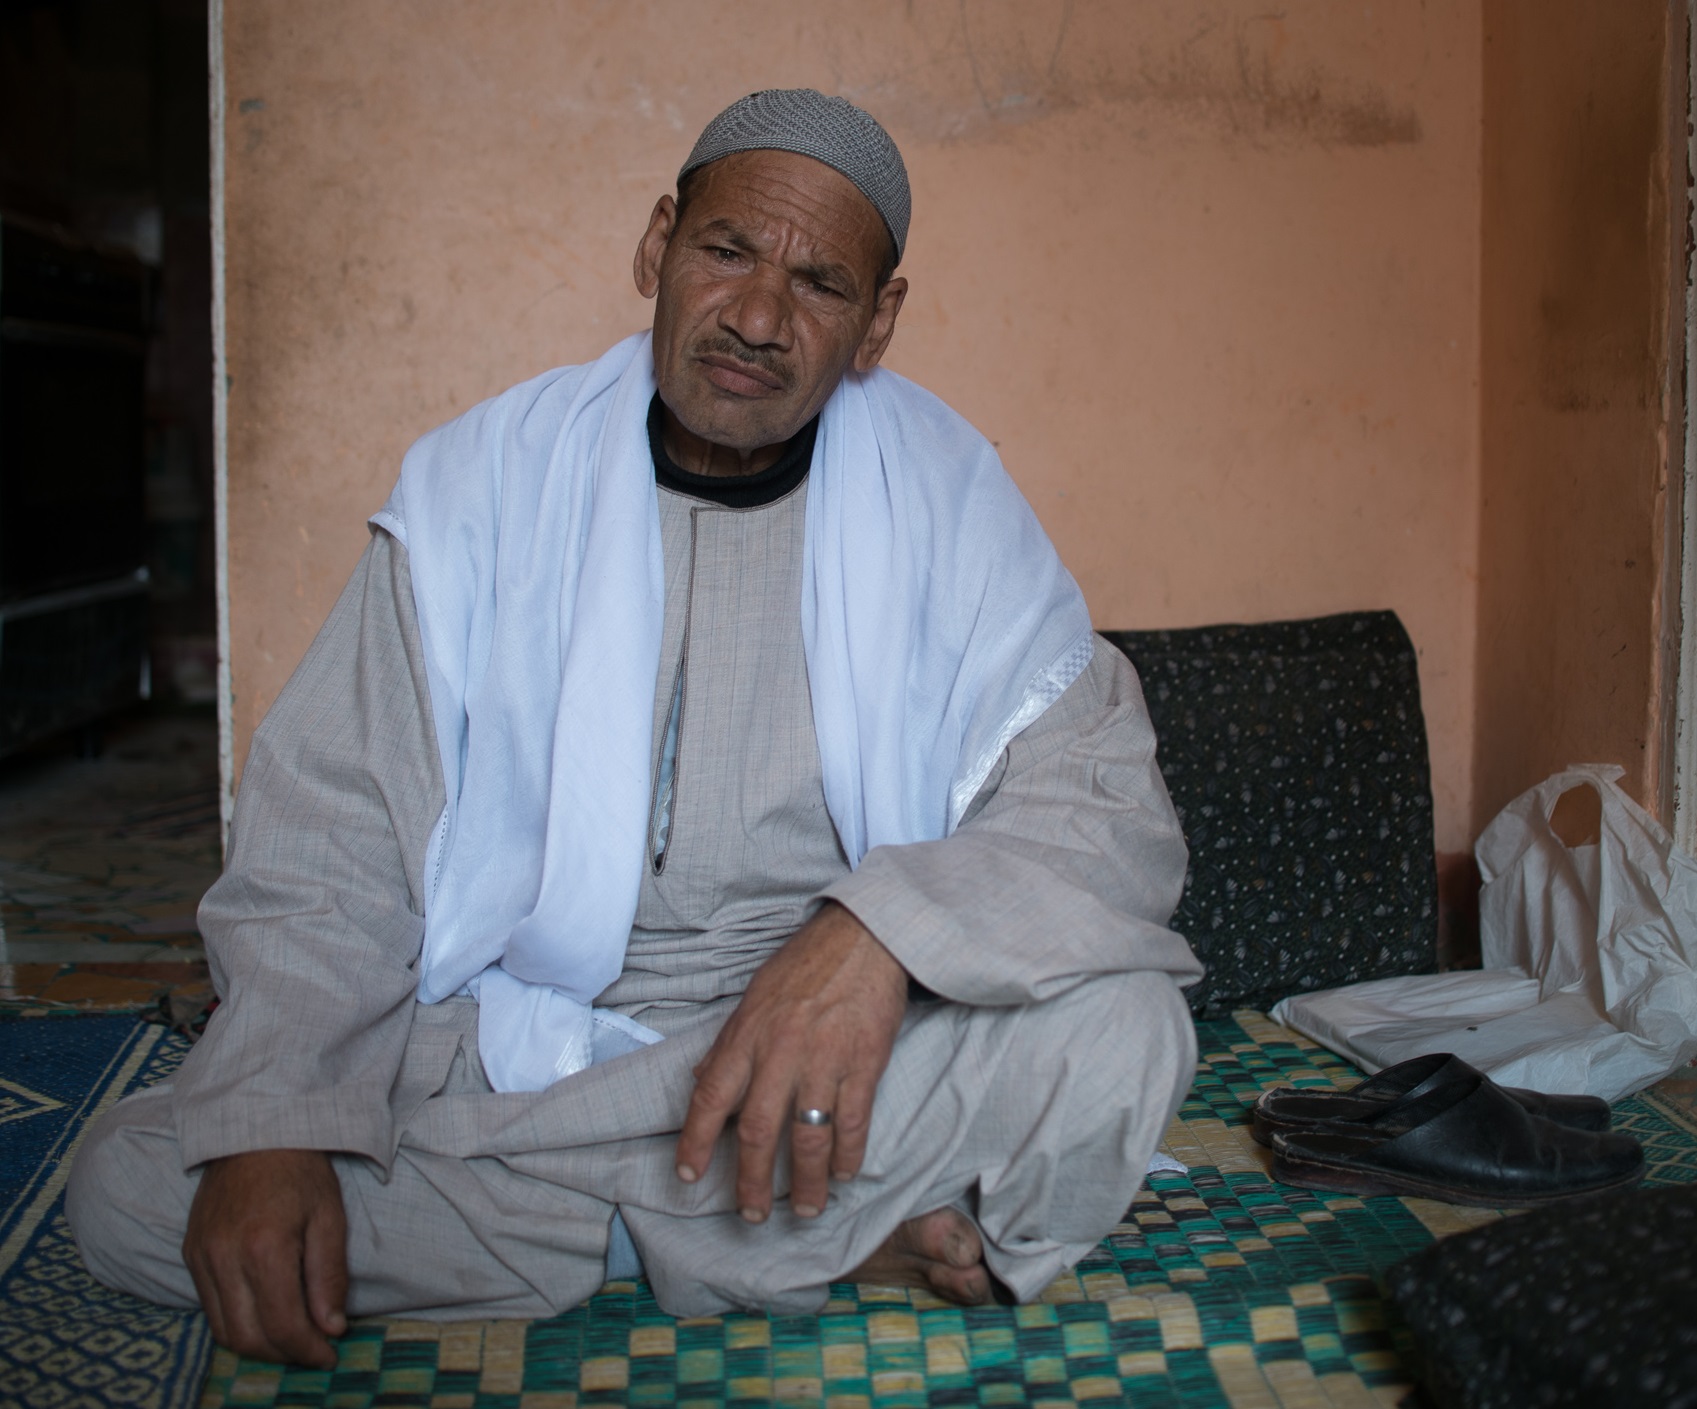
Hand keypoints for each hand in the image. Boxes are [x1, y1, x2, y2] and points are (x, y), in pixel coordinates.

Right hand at [182, 1149, 348, 1366]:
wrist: (254, 1129)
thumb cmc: (301, 1169)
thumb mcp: (329, 1217)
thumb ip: (330, 1277)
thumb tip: (331, 1329)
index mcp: (264, 1247)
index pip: (282, 1325)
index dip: (307, 1350)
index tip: (329, 1355)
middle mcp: (224, 1257)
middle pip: (248, 1337)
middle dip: (283, 1355)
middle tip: (312, 1350)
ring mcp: (201, 1256)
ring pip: (223, 1329)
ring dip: (258, 1345)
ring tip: (291, 1338)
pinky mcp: (190, 1253)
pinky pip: (209, 1307)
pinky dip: (236, 1323)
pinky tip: (263, 1315)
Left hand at [675, 901, 909, 1222]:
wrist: (864, 938)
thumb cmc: (805, 966)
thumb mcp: (753, 998)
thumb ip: (728, 1044)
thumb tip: (700, 1080)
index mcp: (747, 1035)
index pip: (711, 1097)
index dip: (696, 1141)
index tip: (688, 1175)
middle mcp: (780, 1053)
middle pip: (760, 1131)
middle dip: (753, 1181)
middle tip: (753, 1214)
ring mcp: (824, 1061)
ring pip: (809, 1137)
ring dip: (807, 1182)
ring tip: (806, 1209)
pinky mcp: (864, 1064)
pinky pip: (853, 1122)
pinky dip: (848, 1155)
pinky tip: (844, 1173)